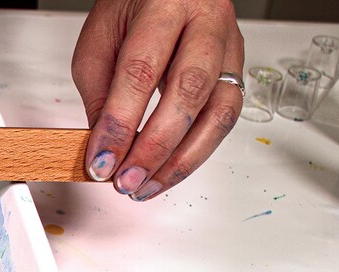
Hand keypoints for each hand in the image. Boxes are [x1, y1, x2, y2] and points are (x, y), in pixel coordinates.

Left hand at [72, 0, 243, 200]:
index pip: (141, 71)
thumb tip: (106, 147)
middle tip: (126, 180)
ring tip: (147, 186)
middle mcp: (207, 22)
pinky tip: (168, 170)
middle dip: (154, 147)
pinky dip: (196, 151)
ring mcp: (231, 45)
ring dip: (182, 160)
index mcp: (166, 3)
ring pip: (219, 111)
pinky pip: (225, 118)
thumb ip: (101, 92)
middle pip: (188, 92)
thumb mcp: (100, 39)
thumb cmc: (134, 5)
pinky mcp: (238, 69)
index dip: (120, 124)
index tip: (101, 162)